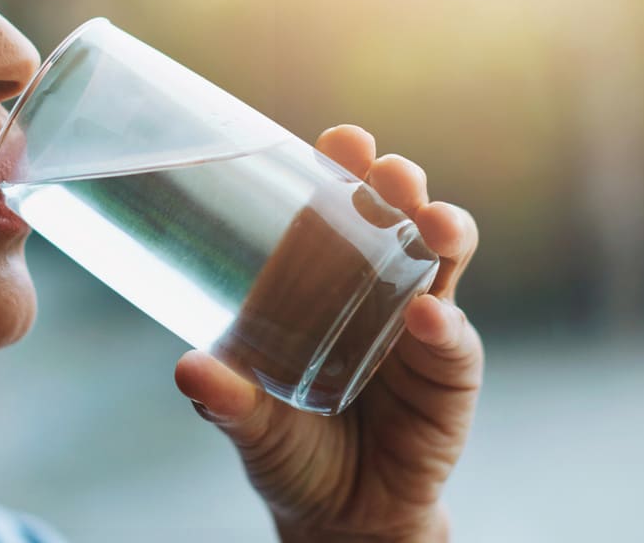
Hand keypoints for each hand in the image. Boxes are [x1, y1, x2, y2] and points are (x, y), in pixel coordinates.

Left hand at [175, 125, 481, 542]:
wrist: (339, 514)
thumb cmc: (287, 445)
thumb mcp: (247, 420)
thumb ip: (224, 399)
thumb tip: (189, 369)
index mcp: (319, 279)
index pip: (334, 207)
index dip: (341, 168)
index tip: (341, 139)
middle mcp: (374, 287)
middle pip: (396, 216)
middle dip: (398, 185)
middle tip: (389, 172)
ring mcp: (418, 325)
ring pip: (441, 260)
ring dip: (440, 232)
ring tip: (430, 224)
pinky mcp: (449, 373)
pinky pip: (454, 341)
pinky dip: (445, 327)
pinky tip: (428, 319)